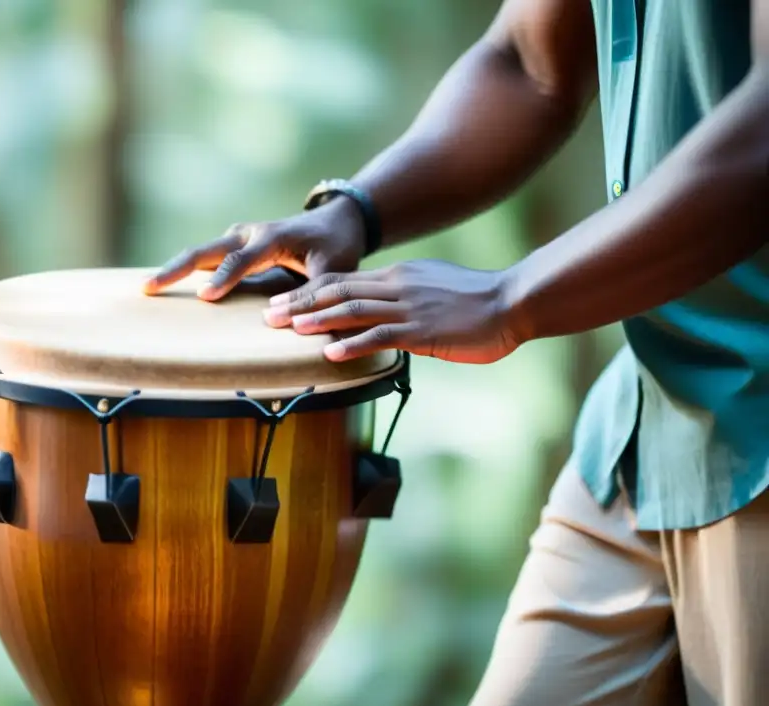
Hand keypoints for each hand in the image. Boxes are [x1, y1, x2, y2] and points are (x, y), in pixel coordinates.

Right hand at [142, 197, 365, 300]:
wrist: (335, 221)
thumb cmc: (336, 247)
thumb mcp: (334, 270)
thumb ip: (313, 293)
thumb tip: (282, 320)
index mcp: (272, 237)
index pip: (242, 260)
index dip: (224, 278)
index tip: (204, 297)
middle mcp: (248, 234)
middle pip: (205, 251)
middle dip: (176, 268)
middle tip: (148, 288)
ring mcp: (237, 239)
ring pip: (198, 254)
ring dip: (173, 270)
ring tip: (146, 290)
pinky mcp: (233, 247)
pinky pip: (204, 259)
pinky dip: (183, 271)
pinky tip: (163, 287)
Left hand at [262, 260, 524, 363]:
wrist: (513, 301)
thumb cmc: (477, 302)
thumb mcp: (433, 289)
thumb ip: (405, 297)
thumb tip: (383, 311)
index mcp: (398, 277)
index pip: (344, 281)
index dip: (309, 292)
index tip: (282, 302)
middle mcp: (397, 287)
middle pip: (337, 292)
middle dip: (300, 304)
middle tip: (269, 315)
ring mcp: (409, 308)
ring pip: (352, 310)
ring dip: (317, 320)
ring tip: (289, 329)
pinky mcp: (422, 331)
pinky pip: (380, 336)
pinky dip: (352, 344)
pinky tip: (330, 352)